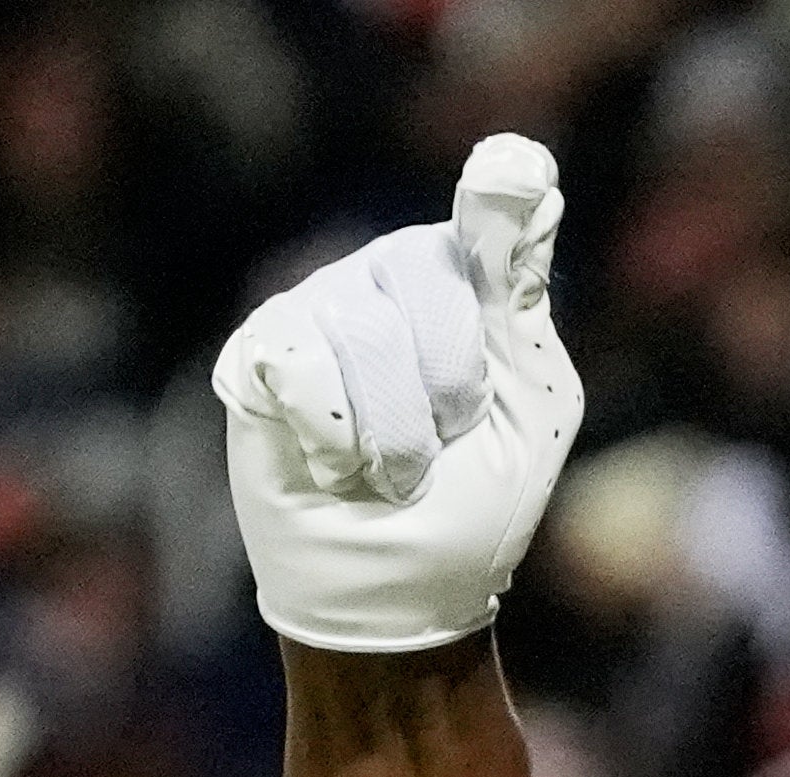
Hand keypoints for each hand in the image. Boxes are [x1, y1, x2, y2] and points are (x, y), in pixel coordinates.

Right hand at [214, 137, 580, 653]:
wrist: (400, 595)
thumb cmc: (475, 506)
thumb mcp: (529, 405)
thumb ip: (519, 294)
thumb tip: (525, 167)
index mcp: (473, 282)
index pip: (492, 211)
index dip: (499, 197)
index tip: (515, 173)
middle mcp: (393, 274)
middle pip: (428, 274)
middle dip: (450, 389)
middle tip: (443, 446)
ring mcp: (319, 304)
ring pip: (361, 329)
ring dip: (393, 434)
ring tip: (389, 471)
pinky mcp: (259, 353)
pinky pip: (298, 364)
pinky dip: (330, 437)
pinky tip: (332, 463)